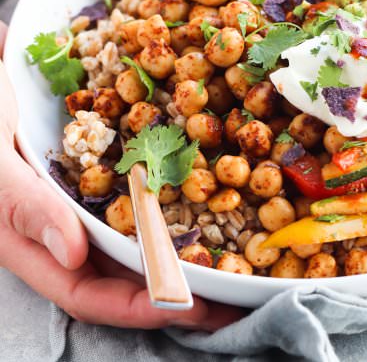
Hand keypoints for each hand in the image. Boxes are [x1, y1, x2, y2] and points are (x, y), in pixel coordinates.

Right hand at [0, 21, 241, 329]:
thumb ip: (26, 206)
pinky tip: (201, 209)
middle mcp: (61, 229)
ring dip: (177, 257)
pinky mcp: (97, 174)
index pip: (87, 291)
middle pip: (121, 276)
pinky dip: (166, 210)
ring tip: (225, 265)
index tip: (191, 307)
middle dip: (173, 293)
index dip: (139, 305)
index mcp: (29, 241)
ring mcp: (82, 202)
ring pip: (133, 243)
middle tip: (227, 298)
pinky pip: (136, 199)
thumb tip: (73, 255)